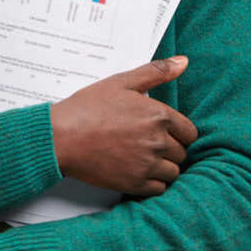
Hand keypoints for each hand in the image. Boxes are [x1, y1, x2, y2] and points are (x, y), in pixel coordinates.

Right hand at [50, 56, 197, 195]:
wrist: (61, 137)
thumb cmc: (88, 108)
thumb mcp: (122, 82)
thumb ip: (157, 72)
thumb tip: (183, 61)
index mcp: (159, 116)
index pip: (189, 132)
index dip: (177, 132)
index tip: (161, 131)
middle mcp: (158, 141)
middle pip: (182, 153)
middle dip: (169, 148)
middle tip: (146, 142)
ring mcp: (147, 165)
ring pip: (173, 172)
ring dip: (163, 167)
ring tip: (142, 157)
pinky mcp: (135, 184)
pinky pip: (160, 189)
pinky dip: (152, 182)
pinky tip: (137, 170)